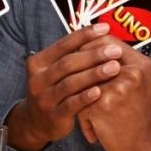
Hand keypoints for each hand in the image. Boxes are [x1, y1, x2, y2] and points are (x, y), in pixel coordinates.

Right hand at [8, 23, 121, 150]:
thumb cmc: (53, 90)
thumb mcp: (53, 71)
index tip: (105, 28)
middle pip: (68, 63)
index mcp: (38, 62)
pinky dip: (86, 97)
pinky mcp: (53, 116)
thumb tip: (99, 34)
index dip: (84, 35)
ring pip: (70, 83)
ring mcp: (44, 98)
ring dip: (94, 74)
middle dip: (94, 55)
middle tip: (115, 51)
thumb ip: (70, 56)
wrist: (35, 122)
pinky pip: (71, 104)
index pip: (63, 44)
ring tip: (115, 67)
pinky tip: (100, 91)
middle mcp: (37, 79)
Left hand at [76, 36, 150, 150]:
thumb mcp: (138, 83)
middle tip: (73, 81)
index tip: (80, 56)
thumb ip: (119, 63)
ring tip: (82, 107)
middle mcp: (132, 72)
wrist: (145, 147)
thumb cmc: (137, 114)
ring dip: (79, 95)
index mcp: (140, 64)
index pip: (107, 41)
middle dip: (79, 67)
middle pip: (92, 56)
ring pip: (82, 81)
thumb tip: (89, 43)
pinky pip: (81, 103)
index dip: (89, 46)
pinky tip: (92, 130)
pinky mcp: (103, 105)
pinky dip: (83, 118)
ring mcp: (117, 88)